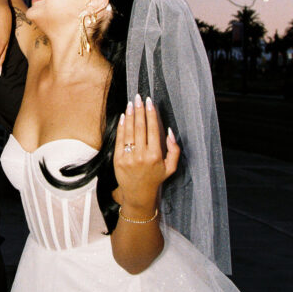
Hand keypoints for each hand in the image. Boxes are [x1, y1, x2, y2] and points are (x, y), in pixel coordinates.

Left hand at [112, 95, 179, 216]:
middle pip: (140, 127)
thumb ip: (174, 150)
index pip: (153, 129)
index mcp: (155, 155)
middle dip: (140, 110)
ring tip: (131, 103)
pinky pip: (120, 139)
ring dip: (130, 115)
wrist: (138, 194)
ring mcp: (128, 157)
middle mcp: (142, 155)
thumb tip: (169, 131)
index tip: (149, 102)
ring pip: (129, 131)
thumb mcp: (171, 167)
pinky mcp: (118, 159)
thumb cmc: (155, 178)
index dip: (151, 114)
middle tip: (138, 97)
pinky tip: (124, 116)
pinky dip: (122, 126)